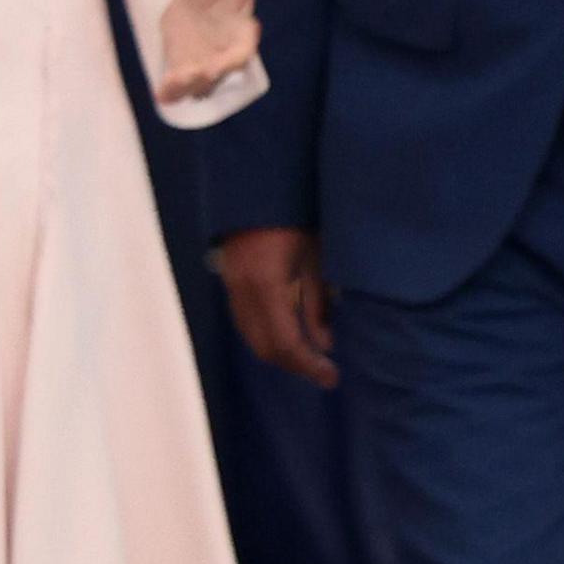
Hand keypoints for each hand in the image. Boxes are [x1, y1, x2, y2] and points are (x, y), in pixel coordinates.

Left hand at [159, 0, 271, 104]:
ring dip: (187, 86)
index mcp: (241, 36)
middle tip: (202, 74)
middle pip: (219, 72)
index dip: (235, 58)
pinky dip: (170, 91)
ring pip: (197, 83)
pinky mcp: (180, 66)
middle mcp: (223, 56)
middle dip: (210, 74)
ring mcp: (201, 64)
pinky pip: (176, 84)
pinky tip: (161, 95)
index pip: (242, 52)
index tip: (229, 62)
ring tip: (174, 84)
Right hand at [218, 227, 336, 387]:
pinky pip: (246, 321)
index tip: (332, 376)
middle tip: (324, 372)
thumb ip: (318, 303)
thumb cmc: (296, 217)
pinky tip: (289, 335)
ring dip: (280, 353)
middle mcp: (243, 291)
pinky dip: (267, 336)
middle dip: (295, 365)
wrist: (258, 187)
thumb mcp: (316, 258)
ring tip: (309, 357)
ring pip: (252, 337)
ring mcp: (232, 286)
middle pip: (264, 347)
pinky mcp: (231, 281)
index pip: (286, 342)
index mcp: (267, 285)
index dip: (309, 365)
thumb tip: (326, 344)